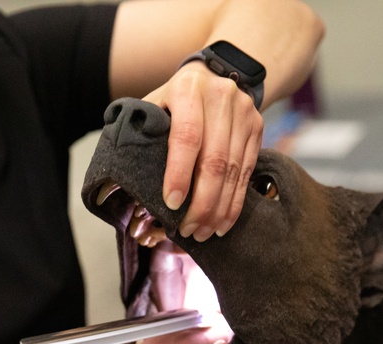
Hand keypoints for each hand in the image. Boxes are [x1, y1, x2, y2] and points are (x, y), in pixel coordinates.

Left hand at [143, 63, 263, 241]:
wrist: (218, 71)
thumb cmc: (175, 99)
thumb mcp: (155, 104)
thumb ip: (143, 134)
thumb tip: (125, 182)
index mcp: (188, 89)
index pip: (187, 137)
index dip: (179, 173)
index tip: (170, 203)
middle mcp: (221, 98)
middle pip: (215, 160)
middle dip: (201, 202)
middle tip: (188, 229)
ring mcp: (244, 113)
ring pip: (234, 171)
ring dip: (218, 208)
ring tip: (204, 233)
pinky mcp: (257, 128)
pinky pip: (246, 173)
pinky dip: (234, 202)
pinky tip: (223, 222)